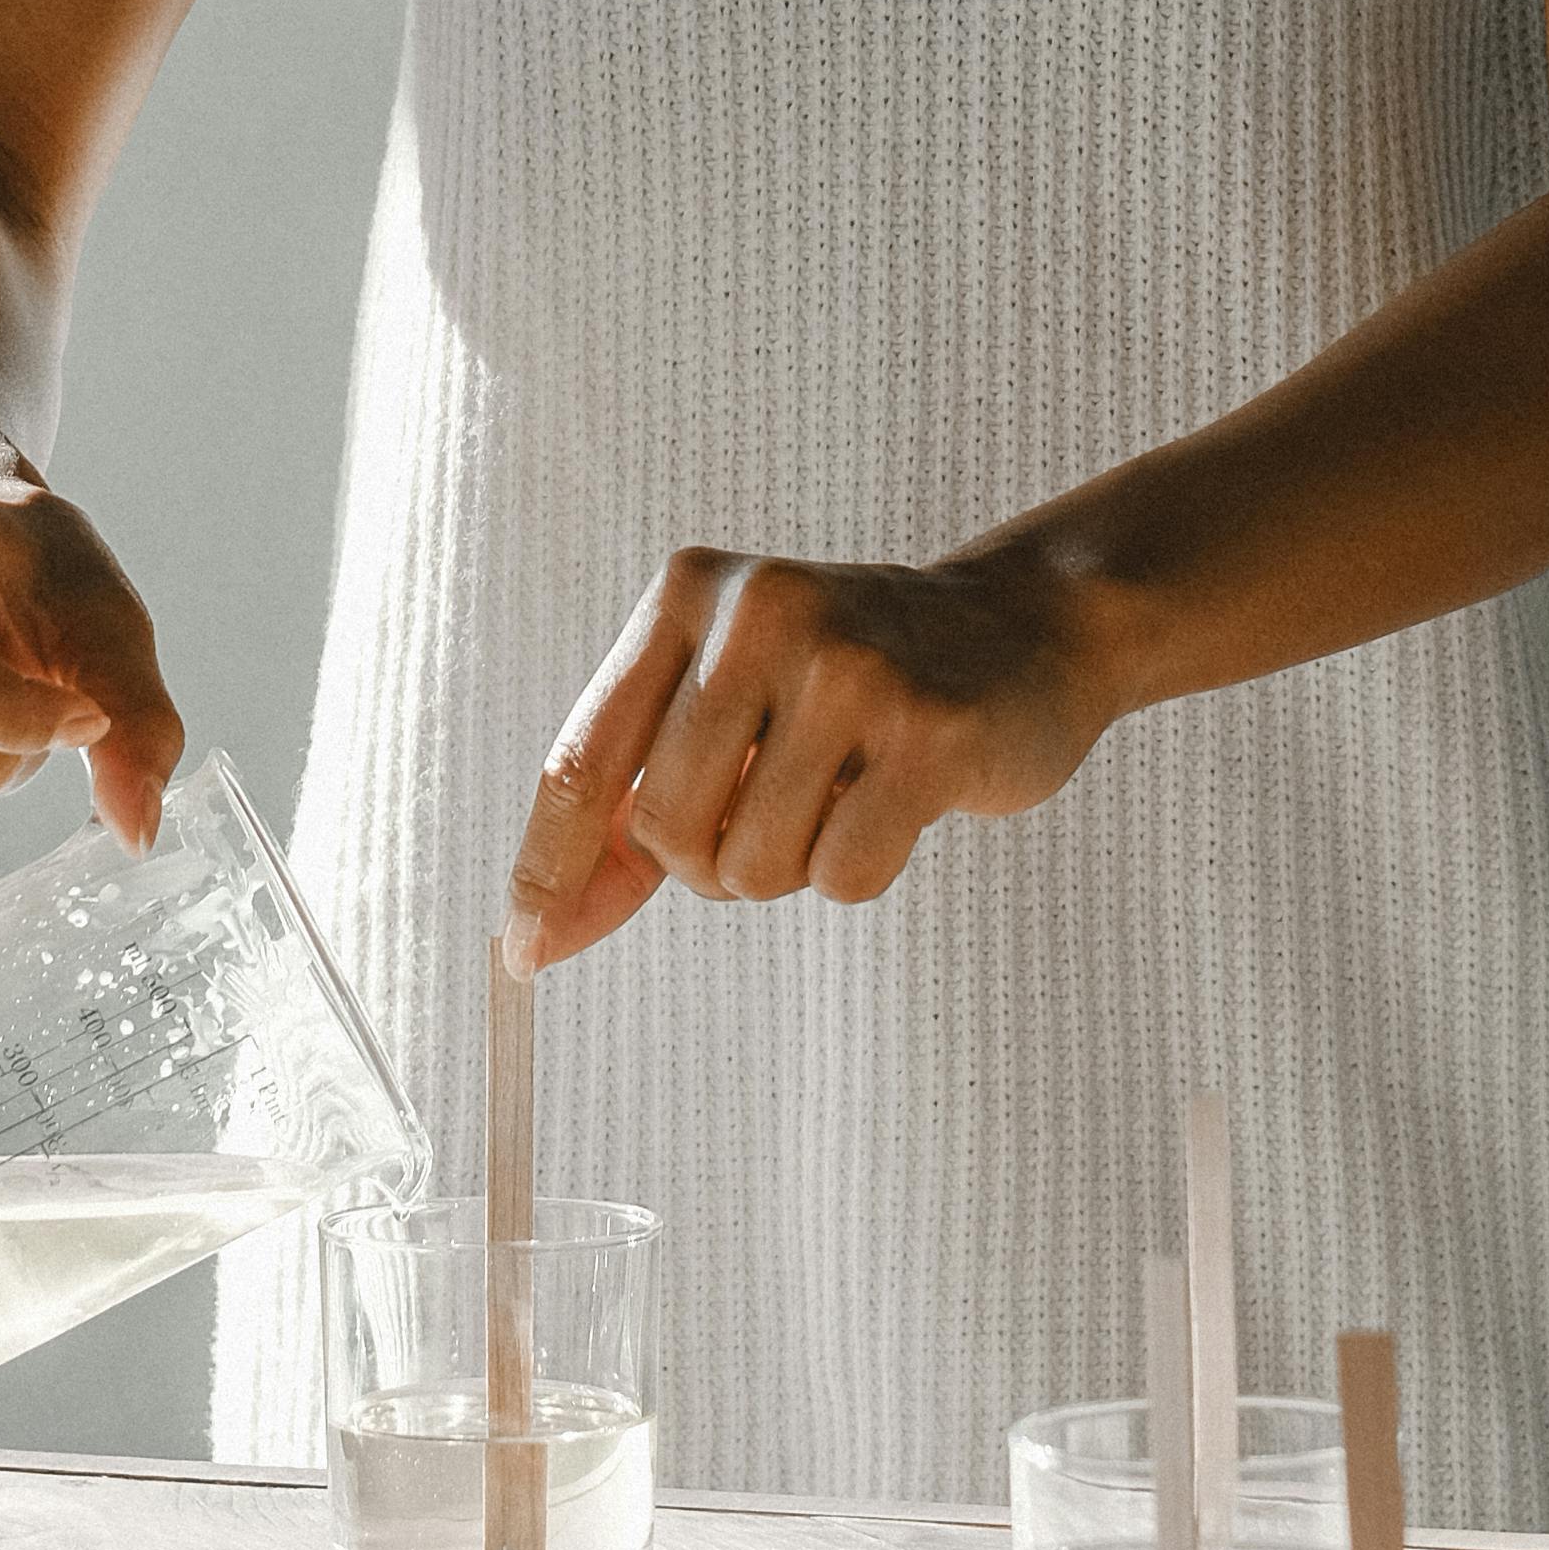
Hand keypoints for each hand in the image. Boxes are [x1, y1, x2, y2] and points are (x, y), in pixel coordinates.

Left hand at [502, 538, 1107, 974]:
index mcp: (686, 595)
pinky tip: (898, 802)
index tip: (525, 954)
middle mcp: (758, 611)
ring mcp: (848, 666)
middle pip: (662, 830)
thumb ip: (632, 802)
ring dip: (788, 866)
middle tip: (772, 814)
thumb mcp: (728, 702)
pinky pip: (842, 877)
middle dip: (707, 862)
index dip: (545, 870)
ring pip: (749, 865)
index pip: (580, 761)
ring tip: (839, 792)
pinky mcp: (928, 730)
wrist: (1022, 628)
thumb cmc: (850, 685)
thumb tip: (537, 934)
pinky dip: (859, 871)